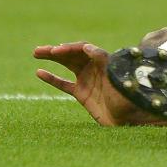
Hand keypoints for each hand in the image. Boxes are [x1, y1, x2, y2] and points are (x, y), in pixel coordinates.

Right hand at [33, 41, 166, 126]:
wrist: (130, 119)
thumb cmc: (127, 97)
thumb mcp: (116, 78)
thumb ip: (104, 61)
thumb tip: (87, 47)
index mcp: (104, 61)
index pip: (84, 49)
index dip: (71, 48)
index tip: (58, 50)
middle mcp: (94, 67)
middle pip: (72, 55)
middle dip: (56, 51)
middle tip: (38, 50)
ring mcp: (87, 79)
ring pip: (66, 65)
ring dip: (52, 58)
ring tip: (36, 52)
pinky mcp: (81, 93)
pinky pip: (64, 84)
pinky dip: (52, 78)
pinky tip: (39, 72)